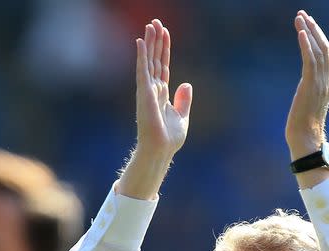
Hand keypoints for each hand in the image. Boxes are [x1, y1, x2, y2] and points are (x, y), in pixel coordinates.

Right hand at [135, 19, 192, 158]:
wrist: (161, 150)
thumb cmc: (169, 138)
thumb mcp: (182, 117)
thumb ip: (183, 100)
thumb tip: (186, 84)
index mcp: (162, 93)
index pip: (163, 65)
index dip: (164, 49)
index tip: (165, 33)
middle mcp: (153, 89)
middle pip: (155, 59)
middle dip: (156, 41)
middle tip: (156, 22)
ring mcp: (147, 90)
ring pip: (148, 61)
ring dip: (149, 42)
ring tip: (150, 25)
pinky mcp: (144, 93)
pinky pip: (142, 70)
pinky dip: (142, 55)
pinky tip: (141, 41)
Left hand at [285, 10, 328, 159]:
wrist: (306, 141)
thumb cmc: (303, 130)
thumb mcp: (306, 107)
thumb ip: (308, 95)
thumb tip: (303, 92)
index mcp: (325, 85)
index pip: (326, 56)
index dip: (319, 39)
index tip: (309, 26)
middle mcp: (325, 82)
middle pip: (325, 49)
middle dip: (314, 30)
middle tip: (304, 15)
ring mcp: (319, 84)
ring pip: (318, 51)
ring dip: (309, 32)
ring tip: (300, 18)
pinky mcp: (310, 87)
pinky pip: (310, 61)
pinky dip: (306, 45)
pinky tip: (301, 33)